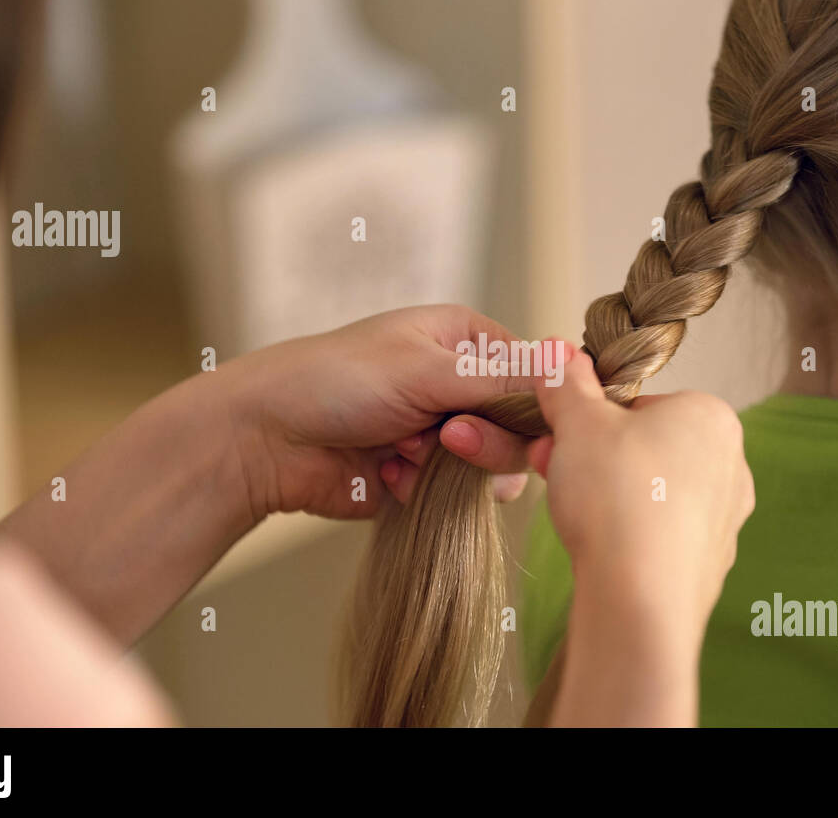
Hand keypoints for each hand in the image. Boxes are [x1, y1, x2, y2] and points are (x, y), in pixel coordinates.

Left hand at [220, 305, 544, 519]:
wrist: (266, 439)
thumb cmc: (336, 381)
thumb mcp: (426, 368)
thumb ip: (501, 377)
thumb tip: (572, 366)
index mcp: (464, 340)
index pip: (534, 375)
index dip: (537, 404)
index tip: (525, 426)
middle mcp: (459, 385)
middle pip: (519, 426)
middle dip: (486, 439)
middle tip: (447, 438)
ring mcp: (441, 434)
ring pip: (492, 466)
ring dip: (455, 468)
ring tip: (409, 456)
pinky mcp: (422, 478)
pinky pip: (457, 496)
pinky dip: (426, 490)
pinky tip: (390, 476)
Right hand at [528, 344, 753, 645]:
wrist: (640, 598)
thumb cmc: (618, 498)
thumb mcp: (578, 423)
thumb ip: (567, 384)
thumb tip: (557, 354)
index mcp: (710, 416)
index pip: (642, 404)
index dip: (591, 420)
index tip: (561, 437)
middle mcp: (732, 464)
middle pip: (647, 448)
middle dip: (596, 459)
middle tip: (555, 471)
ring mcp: (726, 519)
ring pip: (653, 493)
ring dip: (610, 496)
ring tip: (573, 512)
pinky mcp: (710, 565)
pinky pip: (660, 537)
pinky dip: (630, 538)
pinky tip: (602, 550)